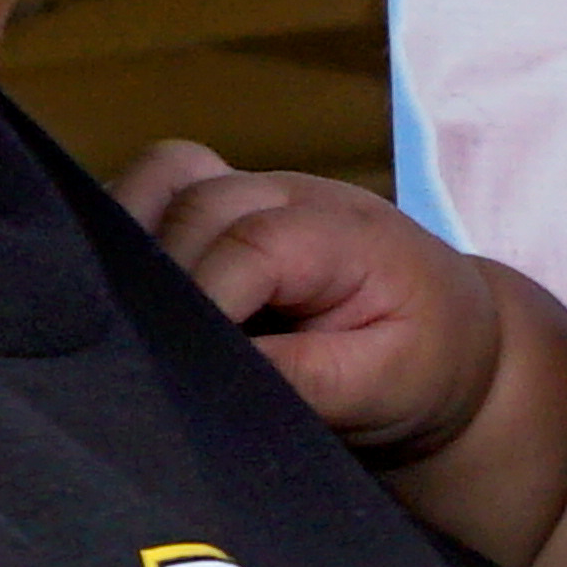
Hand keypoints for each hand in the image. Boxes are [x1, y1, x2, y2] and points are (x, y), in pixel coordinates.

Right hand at [111, 141, 507, 464]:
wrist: (442, 336)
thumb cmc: (419, 362)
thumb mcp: (382, 386)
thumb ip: (303, 379)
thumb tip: (215, 378)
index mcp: (340, 230)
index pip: (248, 246)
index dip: (207, 307)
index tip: (193, 373)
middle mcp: (286, 192)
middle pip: (192, 208)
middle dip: (165, 287)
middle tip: (160, 366)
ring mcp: (247, 188)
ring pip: (159, 180)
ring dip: (130, 243)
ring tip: (133, 326)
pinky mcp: (214, 203)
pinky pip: (150, 188)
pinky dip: (123, 228)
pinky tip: (124, 297)